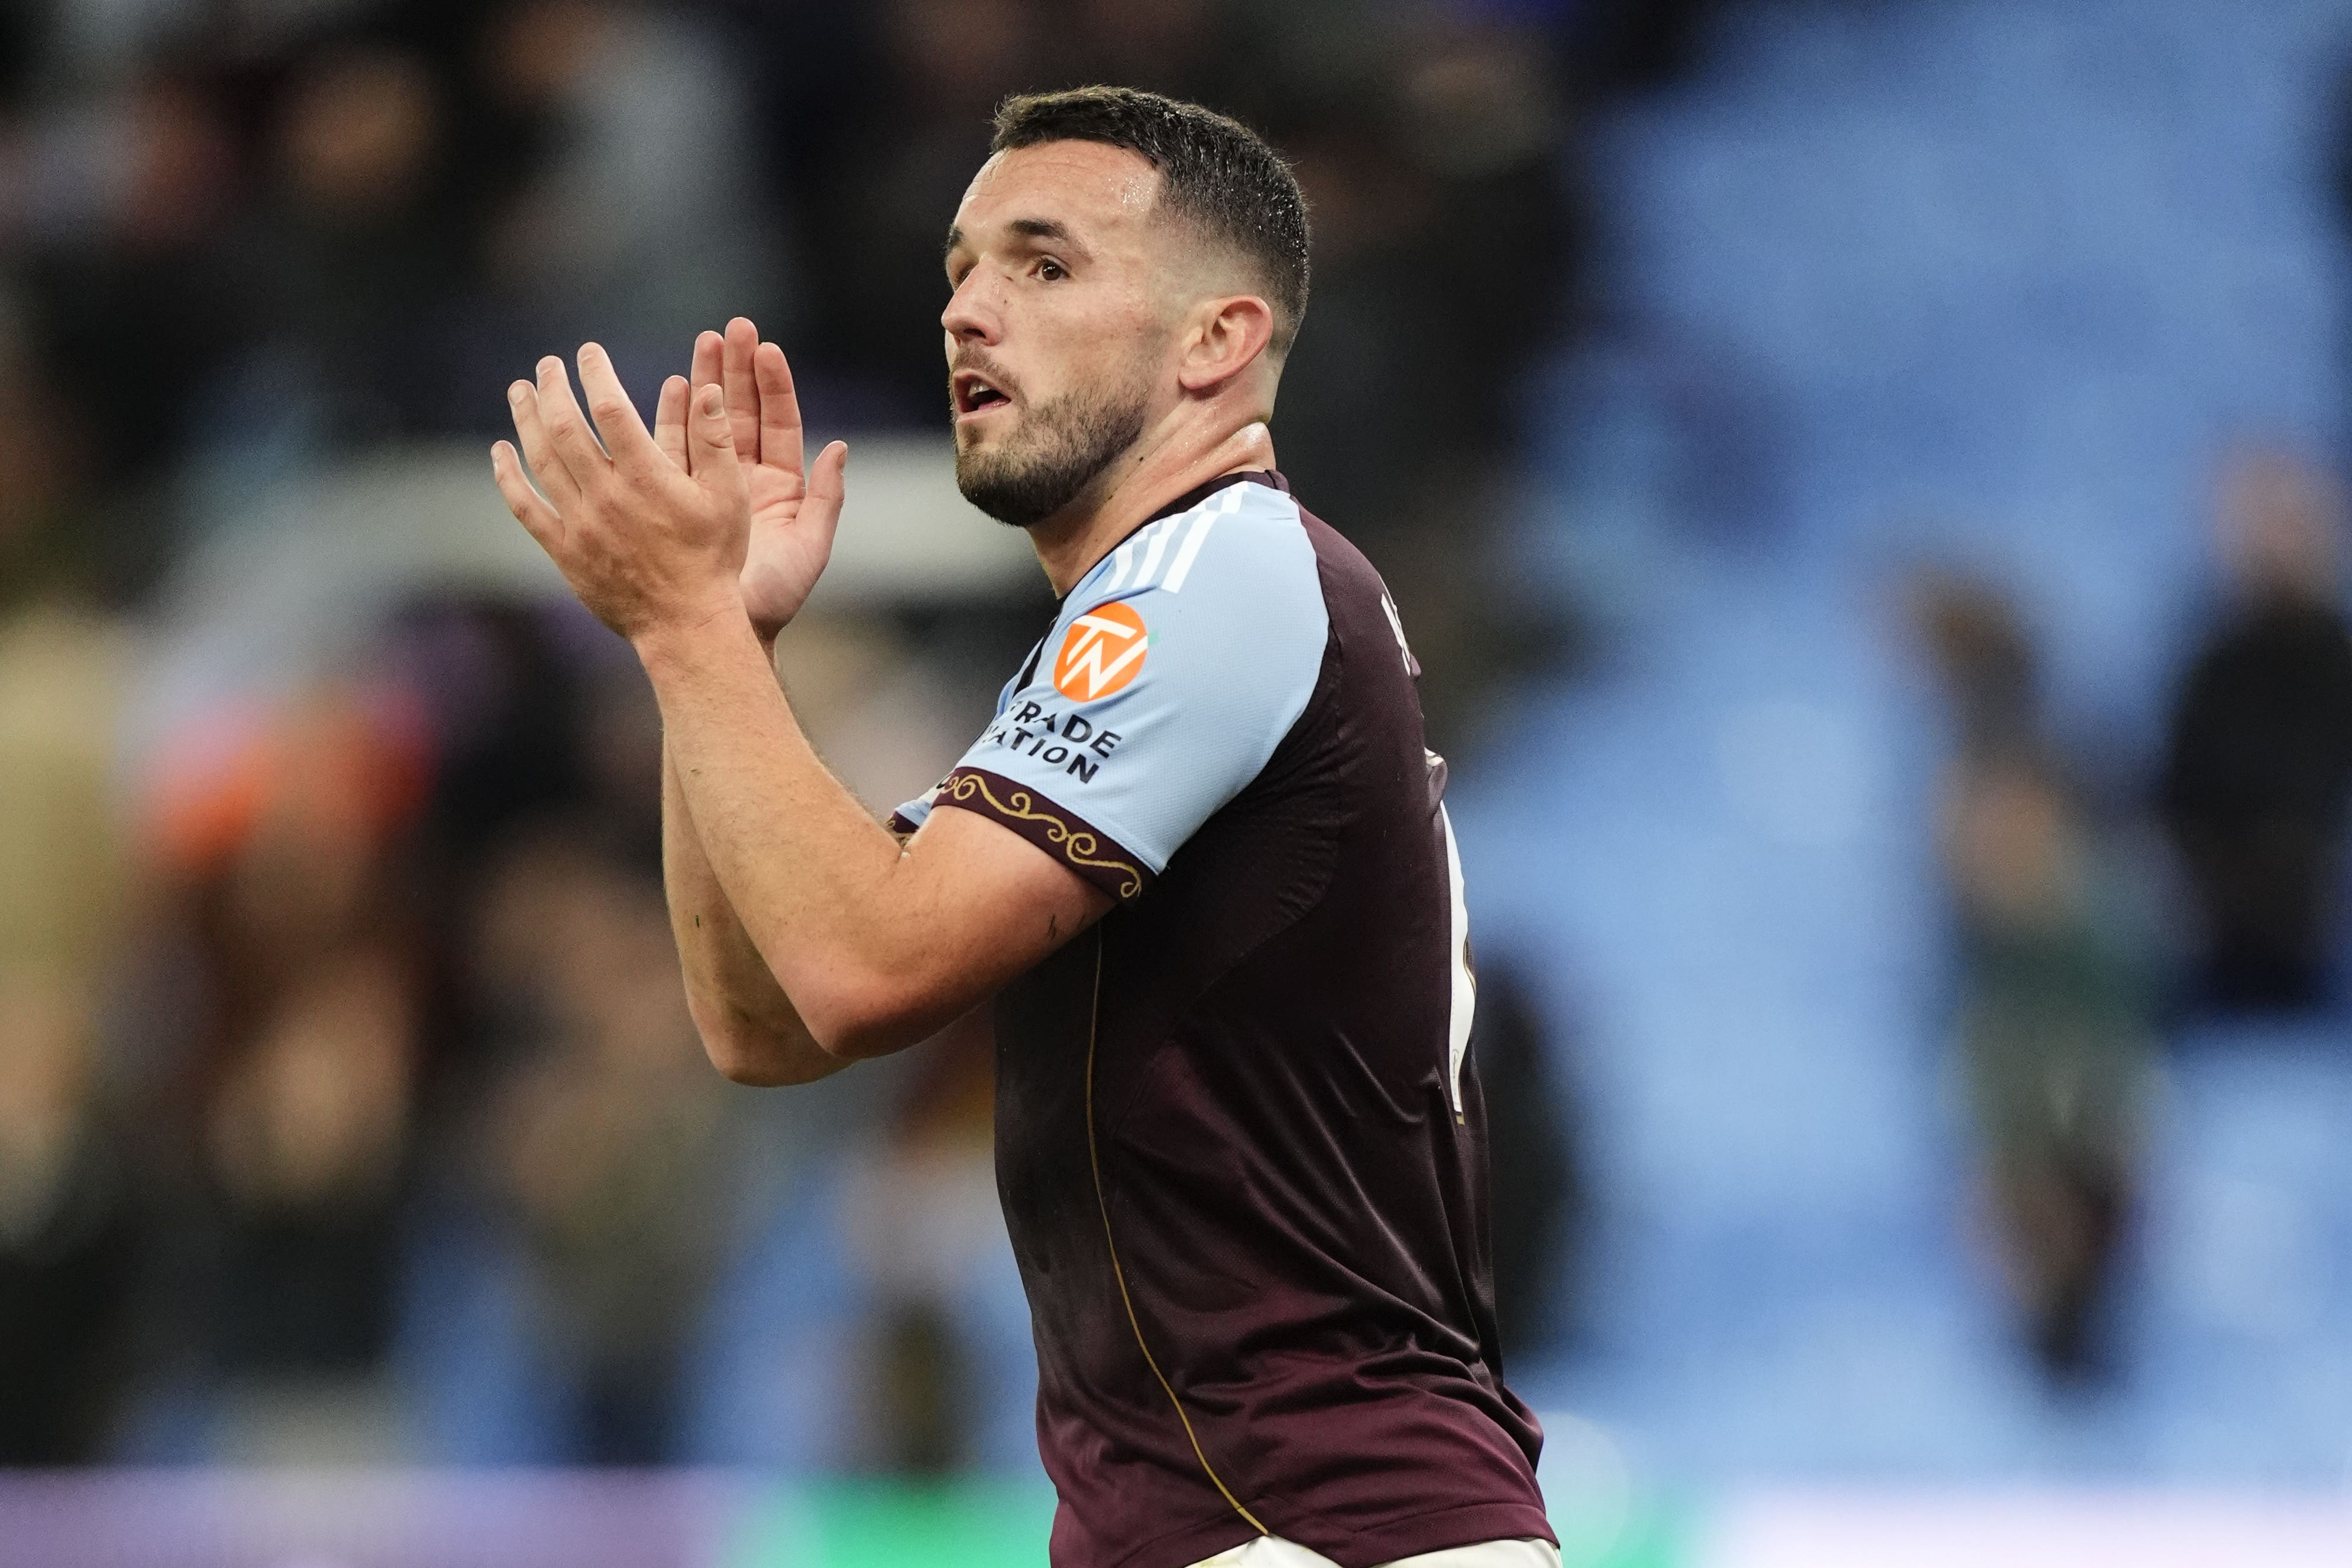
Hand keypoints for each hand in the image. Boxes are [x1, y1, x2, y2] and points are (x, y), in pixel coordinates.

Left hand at [491, 344, 749, 643]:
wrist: (685, 624)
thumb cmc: (714, 559)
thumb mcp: (729, 497)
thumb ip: (715, 440)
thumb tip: (705, 387)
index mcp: (647, 477)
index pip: (609, 408)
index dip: (595, 373)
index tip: (588, 352)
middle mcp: (607, 496)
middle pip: (565, 427)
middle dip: (552, 388)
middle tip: (548, 366)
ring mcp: (581, 524)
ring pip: (541, 460)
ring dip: (526, 419)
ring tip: (520, 390)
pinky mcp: (565, 551)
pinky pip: (525, 507)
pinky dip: (508, 476)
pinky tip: (500, 453)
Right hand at [693, 317, 847, 645]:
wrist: (723, 632)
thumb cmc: (773, 599)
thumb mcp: (810, 548)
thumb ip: (827, 499)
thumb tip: (839, 448)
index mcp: (783, 488)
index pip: (780, 424)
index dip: (774, 386)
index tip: (768, 349)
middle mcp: (748, 479)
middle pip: (744, 412)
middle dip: (739, 369)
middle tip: (734, 327)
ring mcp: (711, 484)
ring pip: (710, 423)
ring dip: (708, 381)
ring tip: (704, 340)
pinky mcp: (680, 495)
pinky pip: (677, 448)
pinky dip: (675, 417)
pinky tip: (673, 386)